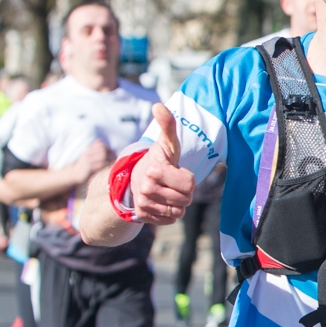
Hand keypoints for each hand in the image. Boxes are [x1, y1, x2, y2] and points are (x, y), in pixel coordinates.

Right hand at [72, 140, 113, 184]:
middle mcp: (87, 153)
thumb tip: (101, 141)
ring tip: (113, 162)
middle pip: (102, 150)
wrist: (74, 174)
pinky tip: (109, 166)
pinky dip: (106, 165)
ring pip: (102, 156)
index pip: (100, 144)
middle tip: (115, 157)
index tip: (113, 152)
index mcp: (87, 149)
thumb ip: (94, 149)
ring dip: (109, 159)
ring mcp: (87, 160)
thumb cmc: (83, 165)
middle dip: (110, 153)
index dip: (108, 148)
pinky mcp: (88, 167)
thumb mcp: (87, 155)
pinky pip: (100, 164)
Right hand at [130, 103, 193, 224]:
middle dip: (185, 192)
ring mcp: (144, 203)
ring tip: (168, 192)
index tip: (177, 172)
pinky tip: (162, 202)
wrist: (135, 177)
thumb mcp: (166, 142)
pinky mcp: (143, 216)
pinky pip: (169, 221)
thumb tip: (158, 105)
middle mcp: (147, 188)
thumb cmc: (159, 159)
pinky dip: (169, 214)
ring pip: (178, 212)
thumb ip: (167, 124)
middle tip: (173, 183)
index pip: (190, 184)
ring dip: (178, 203)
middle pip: (186, 200)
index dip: (188, 178)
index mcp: (155, 170)